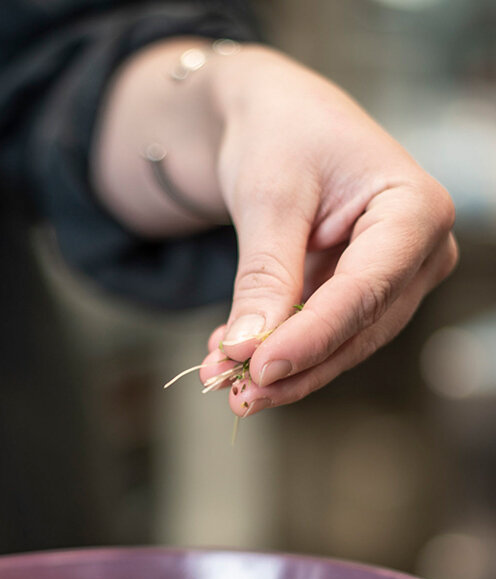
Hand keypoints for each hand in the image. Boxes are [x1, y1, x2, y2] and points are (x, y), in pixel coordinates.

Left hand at [199, 45, 456, 414]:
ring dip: (282, 371)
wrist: (275, 119)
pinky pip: (320, 336)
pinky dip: (274, 351)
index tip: (260, 369)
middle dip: (295, 368)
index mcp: (415, 208)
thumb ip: (264, 275)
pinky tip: (228, 360)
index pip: (364, 291)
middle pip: (359, 329)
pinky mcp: (360, 296)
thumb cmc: (281, 134)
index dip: (312, 338)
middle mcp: (419, 251)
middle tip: (236, 396)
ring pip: (341, 345)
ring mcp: (394, 279)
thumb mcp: (268, 197)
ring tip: (222, 382)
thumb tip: (248, 349)